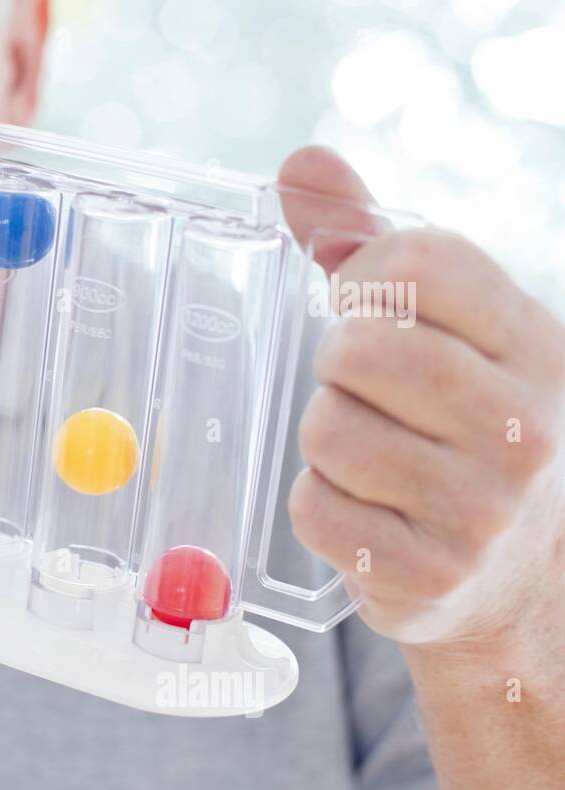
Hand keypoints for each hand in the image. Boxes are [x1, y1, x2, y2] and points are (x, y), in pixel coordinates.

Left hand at [278, 147, 564, 644]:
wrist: (505, 572)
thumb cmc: (457, 425)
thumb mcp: (442, 331)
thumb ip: (370, 244)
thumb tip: (300, 164)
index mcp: (539, 345)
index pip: (423, 259)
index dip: (364, 275)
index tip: (367, 306)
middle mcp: (528, 426)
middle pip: (360, 350)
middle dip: (336, 366)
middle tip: (365, 391)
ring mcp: (484, 510)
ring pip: (327, 432)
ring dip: (325, 439)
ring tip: (373, 457)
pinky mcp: (430, 576)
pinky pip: (314, 511)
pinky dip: (321, 507)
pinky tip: (369, 512)